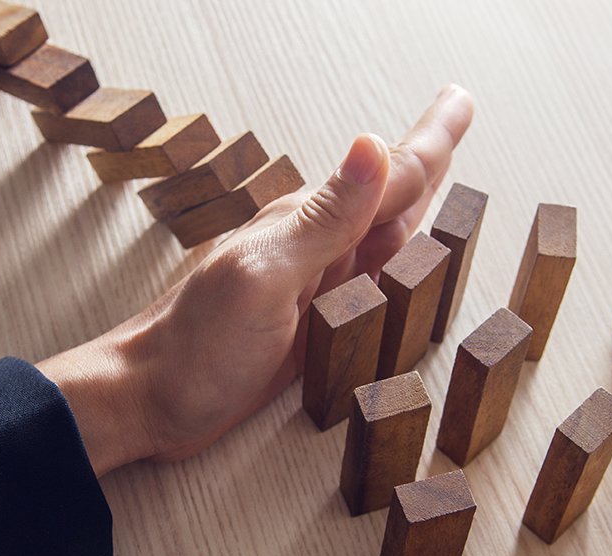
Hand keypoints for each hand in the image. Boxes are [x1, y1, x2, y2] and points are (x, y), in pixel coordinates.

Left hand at [37, 85, 474, 475]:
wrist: (150, 401)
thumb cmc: (196, 346)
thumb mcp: (264, 278)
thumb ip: (323, 221)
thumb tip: (371, 147)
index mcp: (308, 228)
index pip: (388, 174)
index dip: (431, 138)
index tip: (461, 99)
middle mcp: (317, 249)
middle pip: (393, 197)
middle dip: (433, 158)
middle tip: (460, 114)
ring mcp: (315, 286)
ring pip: (386, 237)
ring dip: (422, 204)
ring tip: (447, 168)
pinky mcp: (312, 324)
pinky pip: (370, 283)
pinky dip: (398, 264)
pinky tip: (404, 259)